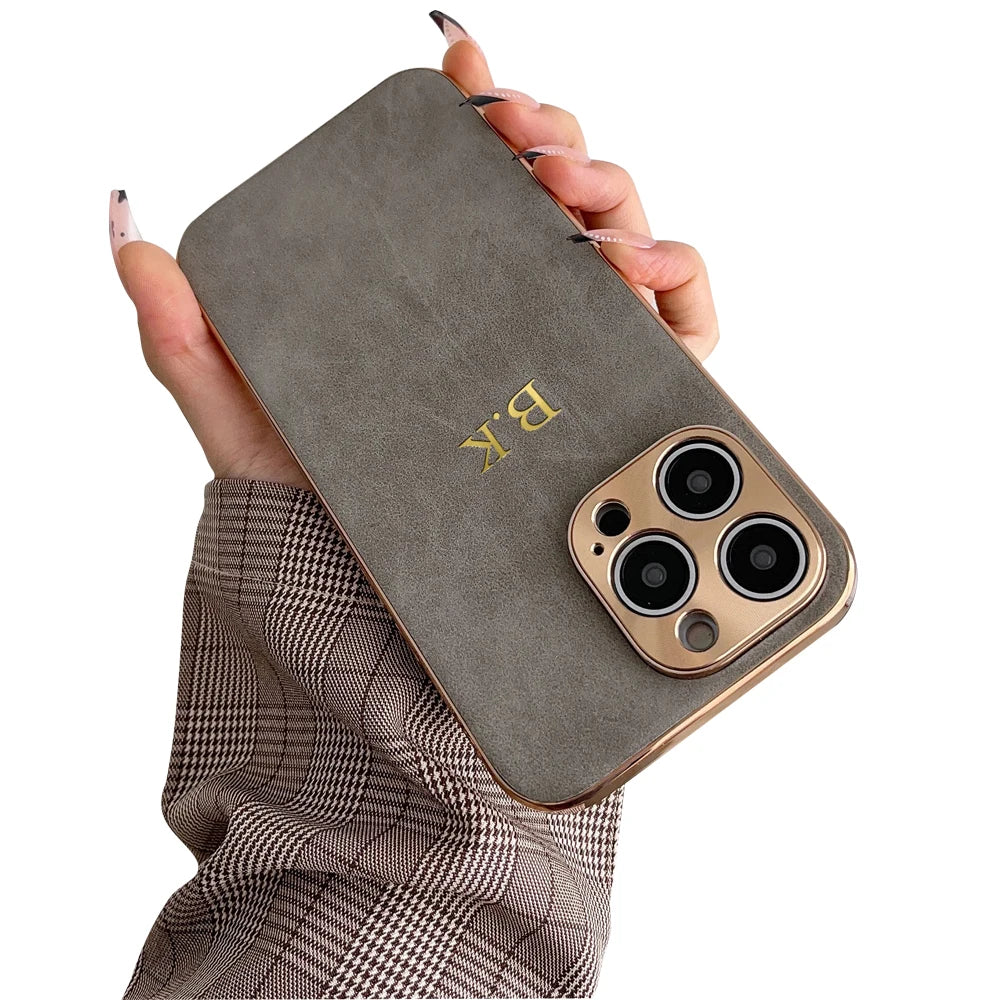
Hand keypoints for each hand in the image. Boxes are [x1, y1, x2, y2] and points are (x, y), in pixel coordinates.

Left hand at [110, 10, 718, 488]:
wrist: (370, 603)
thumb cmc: (317, 509)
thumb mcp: (244, 415)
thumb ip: (189, 337)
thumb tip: (134, 244)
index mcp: (439, 298)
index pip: (472, 181)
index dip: (478, 111)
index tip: (460, 71)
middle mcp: (511, 317)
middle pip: (558, 195)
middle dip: (554, 138)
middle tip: (523, 140)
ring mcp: (570, 357)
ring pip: (623, 242)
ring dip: (617, 194)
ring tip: (579, 197)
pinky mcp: (620, 405)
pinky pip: (681, 332)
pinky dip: (684, 283)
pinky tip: (648, 269)